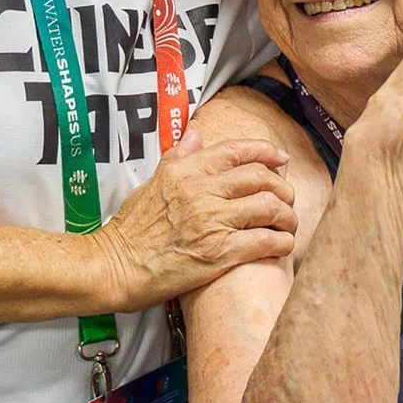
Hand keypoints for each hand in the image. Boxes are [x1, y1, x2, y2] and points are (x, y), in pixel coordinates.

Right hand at [94, 128, 298, 307]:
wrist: (114, 267)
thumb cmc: (130, 230)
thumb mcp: (150, 183)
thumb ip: (176, 157)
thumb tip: (196, 134)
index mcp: (186, 171)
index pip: (236, 151)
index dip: (266, 152)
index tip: (281, 158)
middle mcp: (201, 192)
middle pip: (260, 178)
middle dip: (282, 187)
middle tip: (287, 199)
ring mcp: (211, 222)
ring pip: (269, 207)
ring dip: (287, 216)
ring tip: (288, 224)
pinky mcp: (219, 254)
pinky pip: (264, 241)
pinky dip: (282, 242)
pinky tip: (283, 245)